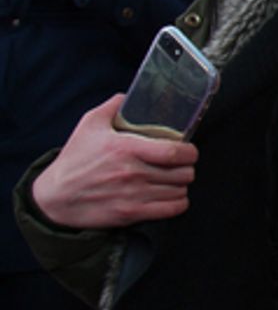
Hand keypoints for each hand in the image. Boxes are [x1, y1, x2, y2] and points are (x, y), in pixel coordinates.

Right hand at [31, 95, 198, 228]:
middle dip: (186, 168)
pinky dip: (177, 203)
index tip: (188, 151)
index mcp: (125, 149)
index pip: (174, 152)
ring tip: (173, 180)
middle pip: (183, 173)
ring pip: (180, 191)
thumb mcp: (89, 126)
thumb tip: (128, 96)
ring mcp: (134, 195)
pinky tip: (170, 196)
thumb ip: (112, 108)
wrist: (55, 197)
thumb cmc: (74, 160)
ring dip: (181, 185)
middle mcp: (132, 173)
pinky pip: (172, 209)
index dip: (190, 152)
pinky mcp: (132, 214)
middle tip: (180, 166)